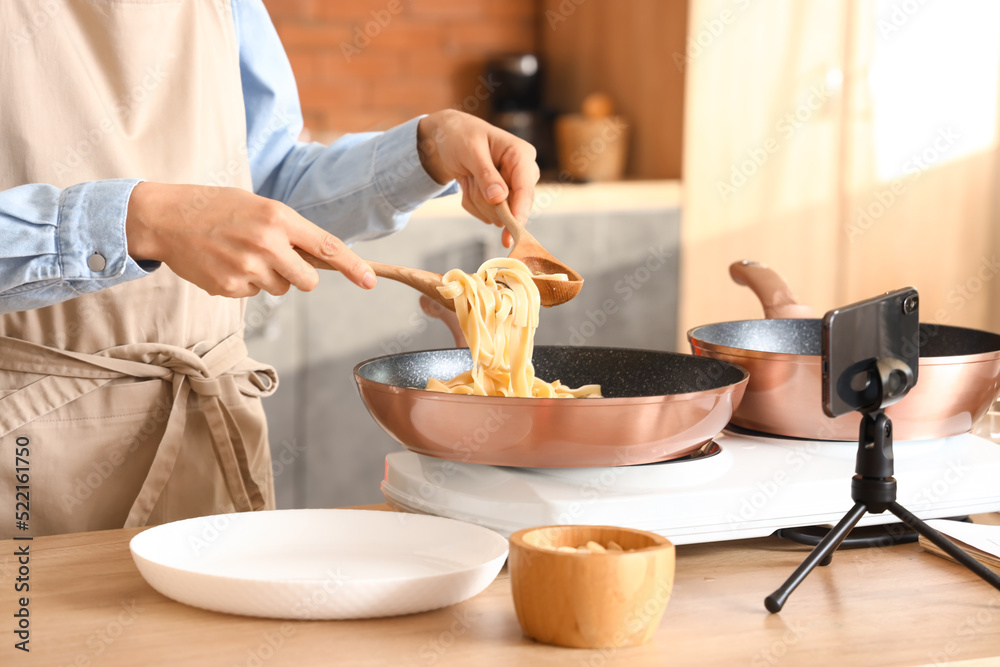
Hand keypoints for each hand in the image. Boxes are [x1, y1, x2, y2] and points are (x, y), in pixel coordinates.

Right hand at [125, 183, 376, 296]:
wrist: (165, 217)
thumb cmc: (216, 207)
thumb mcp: (258, 206)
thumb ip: (289, 230)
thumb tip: (320, 258)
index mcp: (279, 218)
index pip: (326, 246)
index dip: (352, 266)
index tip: (370, 280)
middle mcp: (268, 244)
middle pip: (307, 281)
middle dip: (298, 276)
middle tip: (275, 258)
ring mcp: (248, 268)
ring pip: (280, 289)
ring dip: (268, 277)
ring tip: (240, 254)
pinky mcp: (230, 287)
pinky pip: (253, 294)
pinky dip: (243, 283)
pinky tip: (223, 263)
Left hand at [417, 110, 539, 246]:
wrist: (447, 139)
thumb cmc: (460, 136)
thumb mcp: (469, 150)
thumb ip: (485, 174)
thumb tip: (499, 199)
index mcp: (521, 154)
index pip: (526, 188)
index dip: (520, 210)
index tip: (513, 229)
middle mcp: (524, 173)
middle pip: (513, 206)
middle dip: (486, 200)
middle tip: (469, 179)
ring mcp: (514, 188)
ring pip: (498, 214)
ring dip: (476, 199)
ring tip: (469, 176)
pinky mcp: (504, 200)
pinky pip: (488, 215)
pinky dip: (472, 203)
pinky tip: (469, 183)